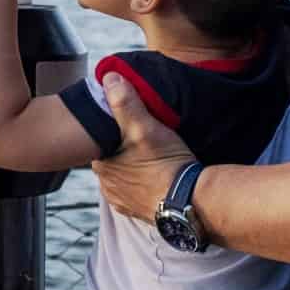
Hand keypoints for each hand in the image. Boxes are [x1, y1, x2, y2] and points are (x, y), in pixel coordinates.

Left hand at [91, 74, 195, 224]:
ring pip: (122, 175)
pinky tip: (156, 174)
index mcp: (101, 165)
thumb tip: (109, 78)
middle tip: (142, 134)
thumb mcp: (144, 127)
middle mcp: (107, 186)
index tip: (126, 120)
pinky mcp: (140, 212)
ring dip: (132, 165)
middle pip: (110, 157)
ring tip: (152, 153)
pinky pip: (136, 192)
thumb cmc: (167, 163)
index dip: (110, 128)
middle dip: (121, 147)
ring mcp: (123, 201)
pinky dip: (143, 183)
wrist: (192, 202)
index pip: (97, 140)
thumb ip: (124, 102)